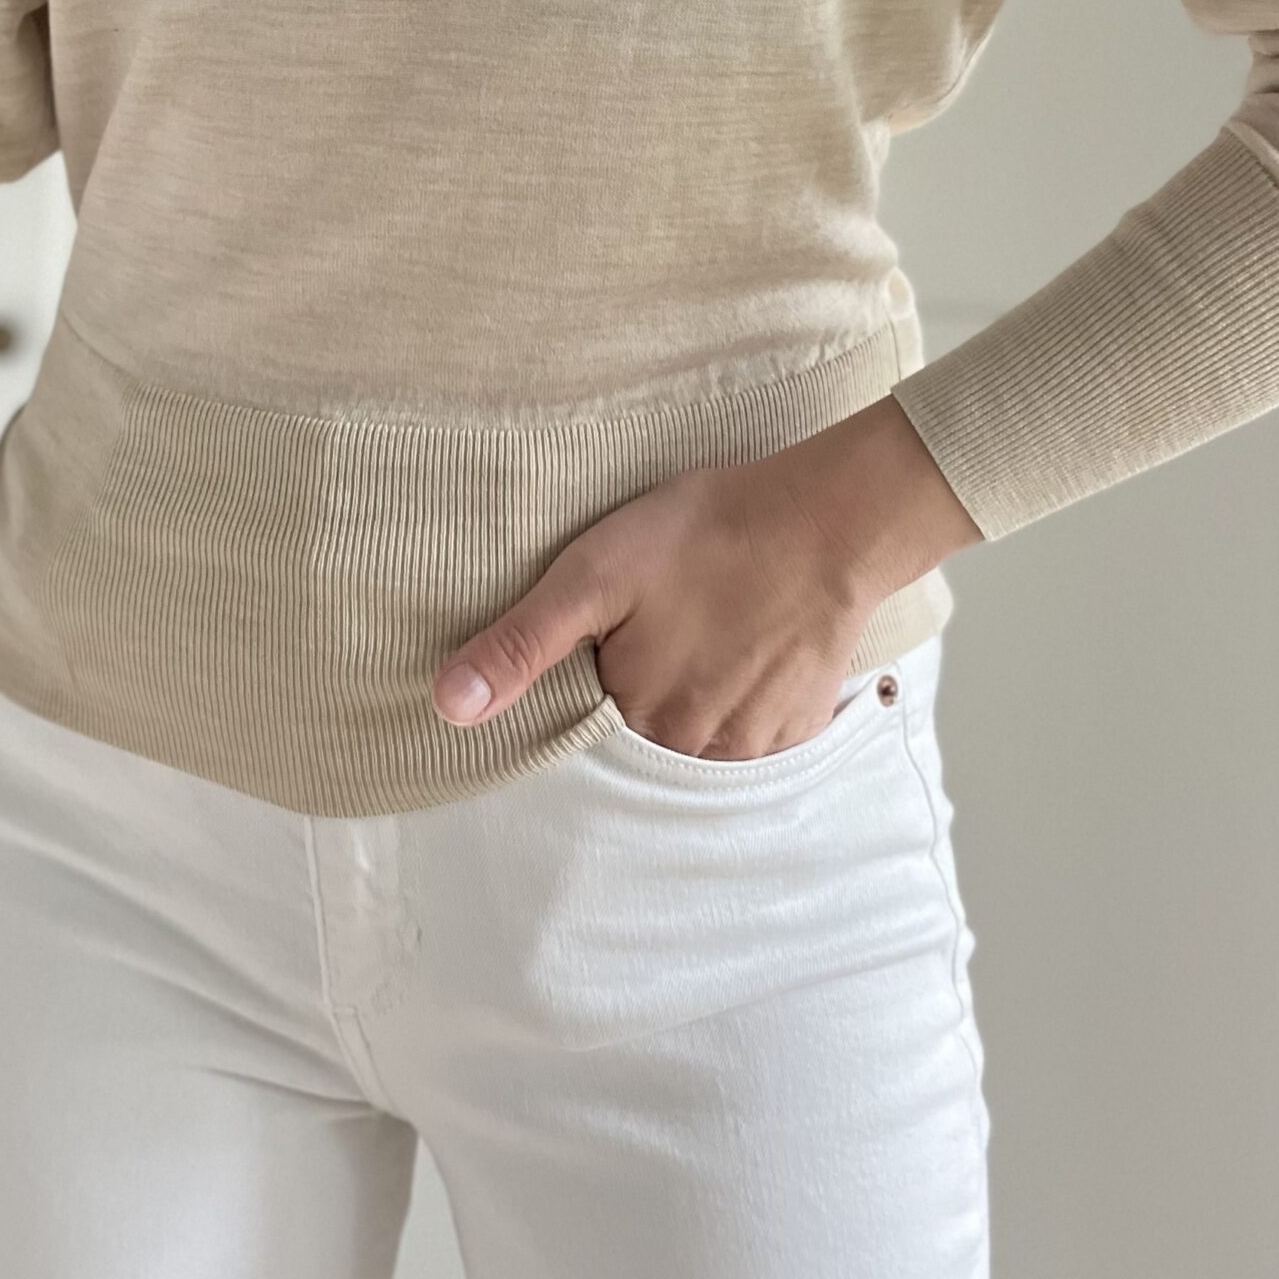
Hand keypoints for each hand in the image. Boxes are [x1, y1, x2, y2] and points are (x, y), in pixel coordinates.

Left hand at [432, 392, 981, 758]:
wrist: (831, 521)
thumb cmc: (709, 534)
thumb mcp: (597, 573)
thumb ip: (522, 644)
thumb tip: (447, 708)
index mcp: (638, 723)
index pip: (583, 740)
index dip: (578, 701)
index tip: (594, 657)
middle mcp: (696, 756)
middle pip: (639, 750)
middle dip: (633, 706)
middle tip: (653, 637)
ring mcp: (754, 750)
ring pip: (694, 750)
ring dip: (685, 710)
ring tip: (695, 643)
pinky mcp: (798, 731)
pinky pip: (748, 744)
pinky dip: (736, 709)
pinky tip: (739, 656)